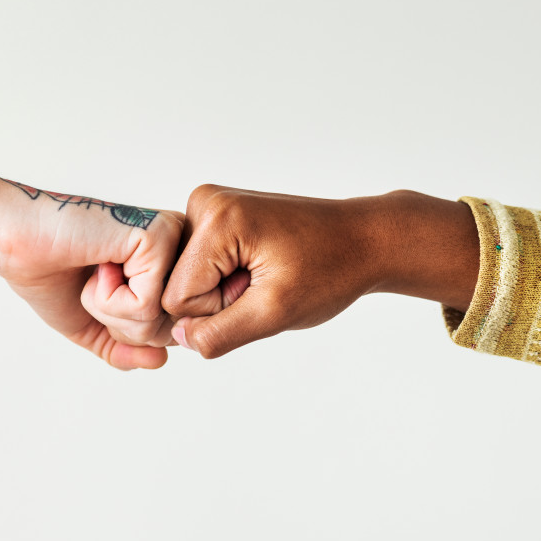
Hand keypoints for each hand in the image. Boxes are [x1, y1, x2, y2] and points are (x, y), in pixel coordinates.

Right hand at [0, 169, 182, 369]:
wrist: (15, 242)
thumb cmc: (51, 275)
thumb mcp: (94, 325)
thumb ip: (129, 348)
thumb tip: (162, 360)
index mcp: (171, 266)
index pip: (170, 333)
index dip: (124, 331)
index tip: (99, 291)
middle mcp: (181, 249)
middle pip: (168, 333)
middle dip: (118, 325)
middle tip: (93, 283)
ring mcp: (175, 240)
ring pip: (158, 323)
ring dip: (109, 311)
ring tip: (95, 271)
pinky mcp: (160, 237)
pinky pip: (146, 305)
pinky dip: (108, 299)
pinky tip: (98, 264)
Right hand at [161, 185, 478, 358]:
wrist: (363, 239)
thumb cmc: (331, 268)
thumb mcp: (276, 313)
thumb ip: (220, 333)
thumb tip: (178, 338)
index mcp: (216, 219)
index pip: (177, 298)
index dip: (218, 310)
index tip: (258, 291)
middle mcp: (204, 202)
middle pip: (179, 284)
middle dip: (220, 298)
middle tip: (265, 282)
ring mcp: (208, 205)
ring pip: (188, 277)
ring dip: (225, 288)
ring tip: (266, 274)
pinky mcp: (216, 214)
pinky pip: (200, 265)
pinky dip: (228, 276)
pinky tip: (259, 267)